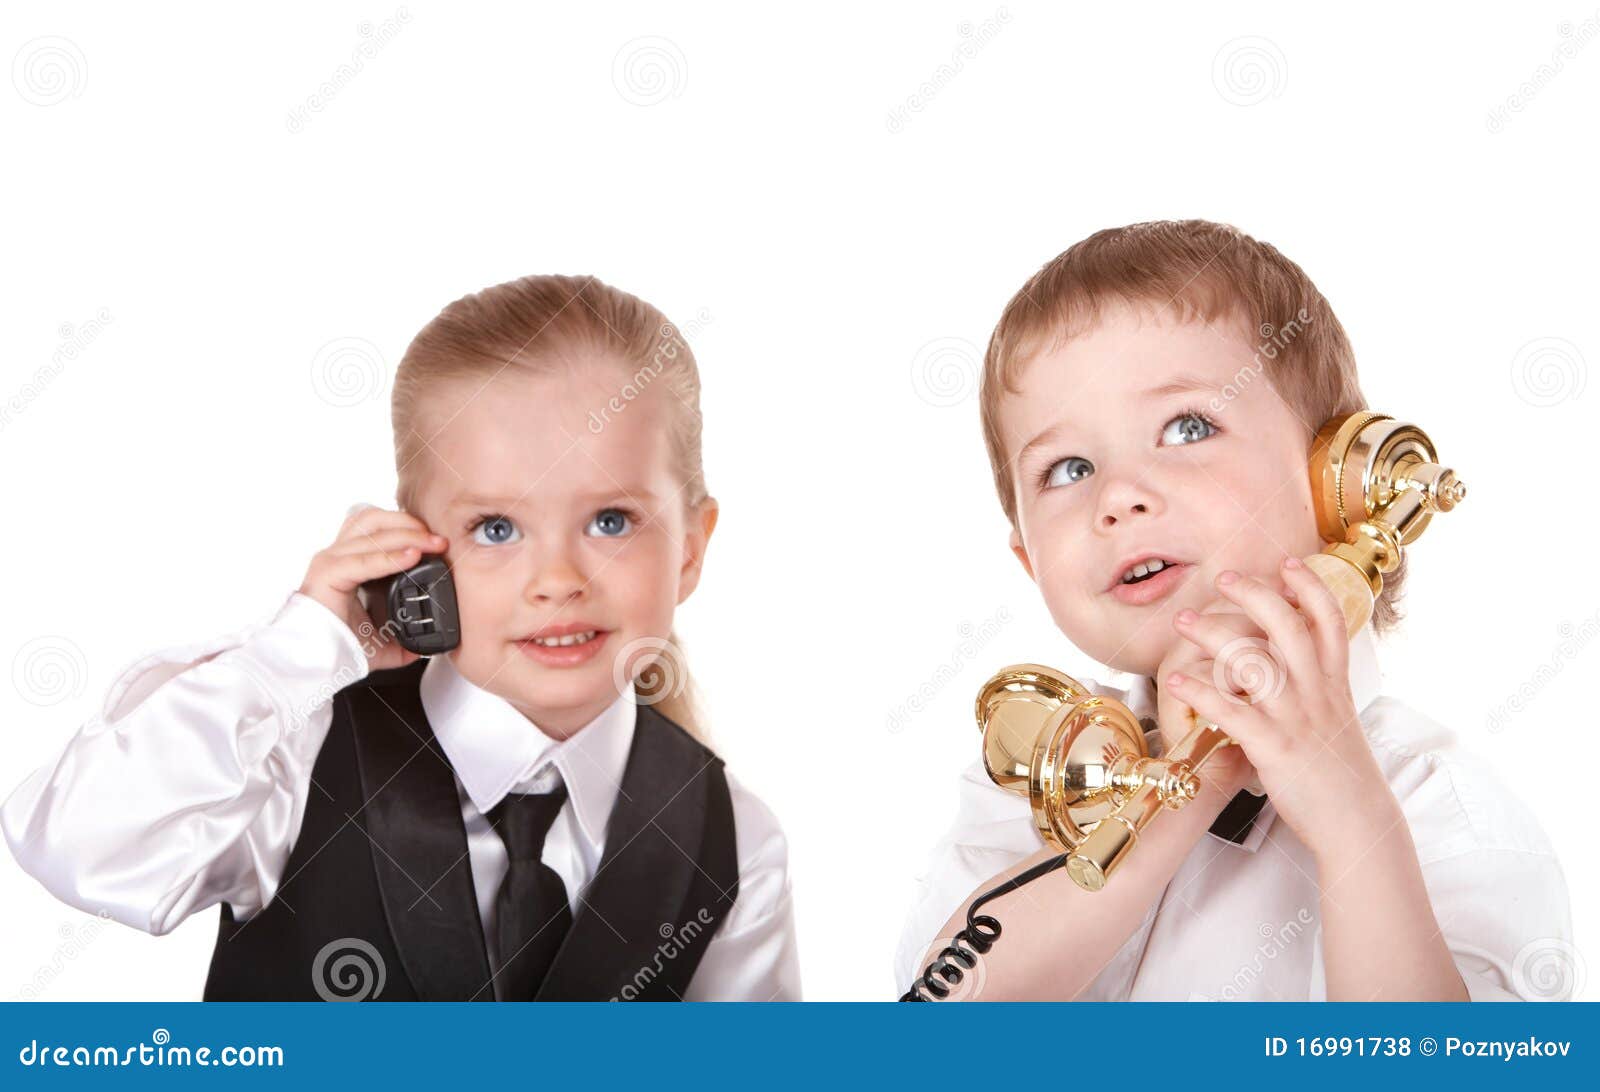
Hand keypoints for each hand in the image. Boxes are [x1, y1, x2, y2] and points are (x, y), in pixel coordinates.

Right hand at [298, 504, 448, 671]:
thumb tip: (422, 646)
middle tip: (439, 540)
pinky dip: (390, 557)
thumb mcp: (379, 639)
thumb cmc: (336, 646)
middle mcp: (337, 555)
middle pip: (375, 519)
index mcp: (349, 561)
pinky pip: (363, 560)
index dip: (408, 525)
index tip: (437, 540)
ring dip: (407, 534)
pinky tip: (412, 558)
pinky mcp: (327, 574)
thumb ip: (400, 637)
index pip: (377, 526)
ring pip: (371, 531)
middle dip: (411, 524)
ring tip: (431, 544)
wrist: (311, 663)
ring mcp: (330, 561)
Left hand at [1162, 557, 1393, 864]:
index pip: (1329, 621)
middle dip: (1255, 595)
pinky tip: (1175, 681)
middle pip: (1289, 627)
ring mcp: (1295, 719)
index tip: (1287, 563)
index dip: (1310, 587)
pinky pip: (1231, 713)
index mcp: (1334, 684)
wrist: (1357, 823)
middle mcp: (1318, 693)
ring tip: (1183, 620)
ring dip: (1214, 636)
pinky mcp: (1273, 748)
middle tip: (1223, 577)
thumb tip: (1296, 665)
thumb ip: (1317, 689)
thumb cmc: (1341, 774)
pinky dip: (1200, 693)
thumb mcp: (1337, 720)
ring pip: (1254, 663)